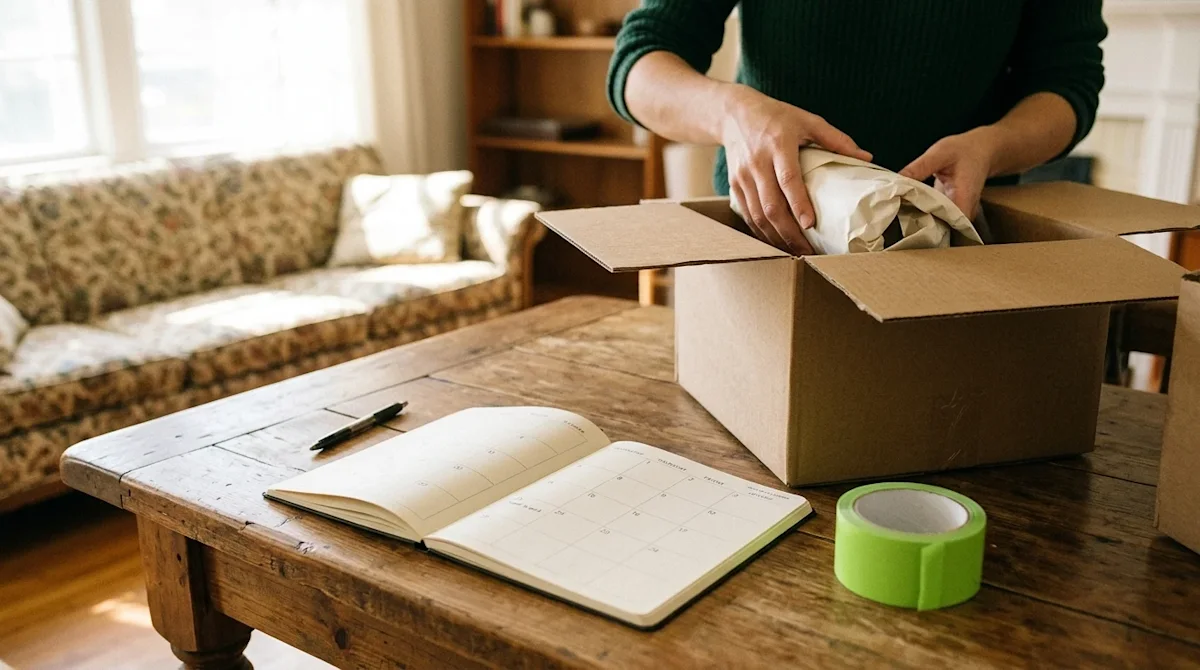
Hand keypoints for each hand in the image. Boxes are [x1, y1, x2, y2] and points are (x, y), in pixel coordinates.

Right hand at [719, 85, 871, 254]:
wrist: (734, 114)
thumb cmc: (776, 117)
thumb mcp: (808, 121)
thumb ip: (836, 139)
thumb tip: (866, 157)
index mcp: (778, 146)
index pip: (787, 180)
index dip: (798, 204)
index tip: (810, 224)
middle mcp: (757, 163)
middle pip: (771, 205)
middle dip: (789, 232)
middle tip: (807, 250)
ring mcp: (743, 177)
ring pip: (758, 215)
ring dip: (776, 237)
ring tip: (794, 251)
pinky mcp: (734, 186)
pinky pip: (748, 215)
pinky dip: (761, 231)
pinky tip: (776, 241)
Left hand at [899, 127, 1002, 219]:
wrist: (981, 151)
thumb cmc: (964, 151)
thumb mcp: (939, 154)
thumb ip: (919, 168)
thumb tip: (896, 180)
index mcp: (964, 199)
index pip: (948, 224)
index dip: (926, 226)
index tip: (904, 220)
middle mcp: (964, 212)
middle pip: (940, 228)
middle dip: (917, 224)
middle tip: (894, 215)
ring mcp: (958, 215)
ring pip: (936, 225)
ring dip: (917, 219)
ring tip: (897, 212)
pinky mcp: (951, 212)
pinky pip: (935, 218)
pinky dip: (921, 214)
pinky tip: (906, 208)